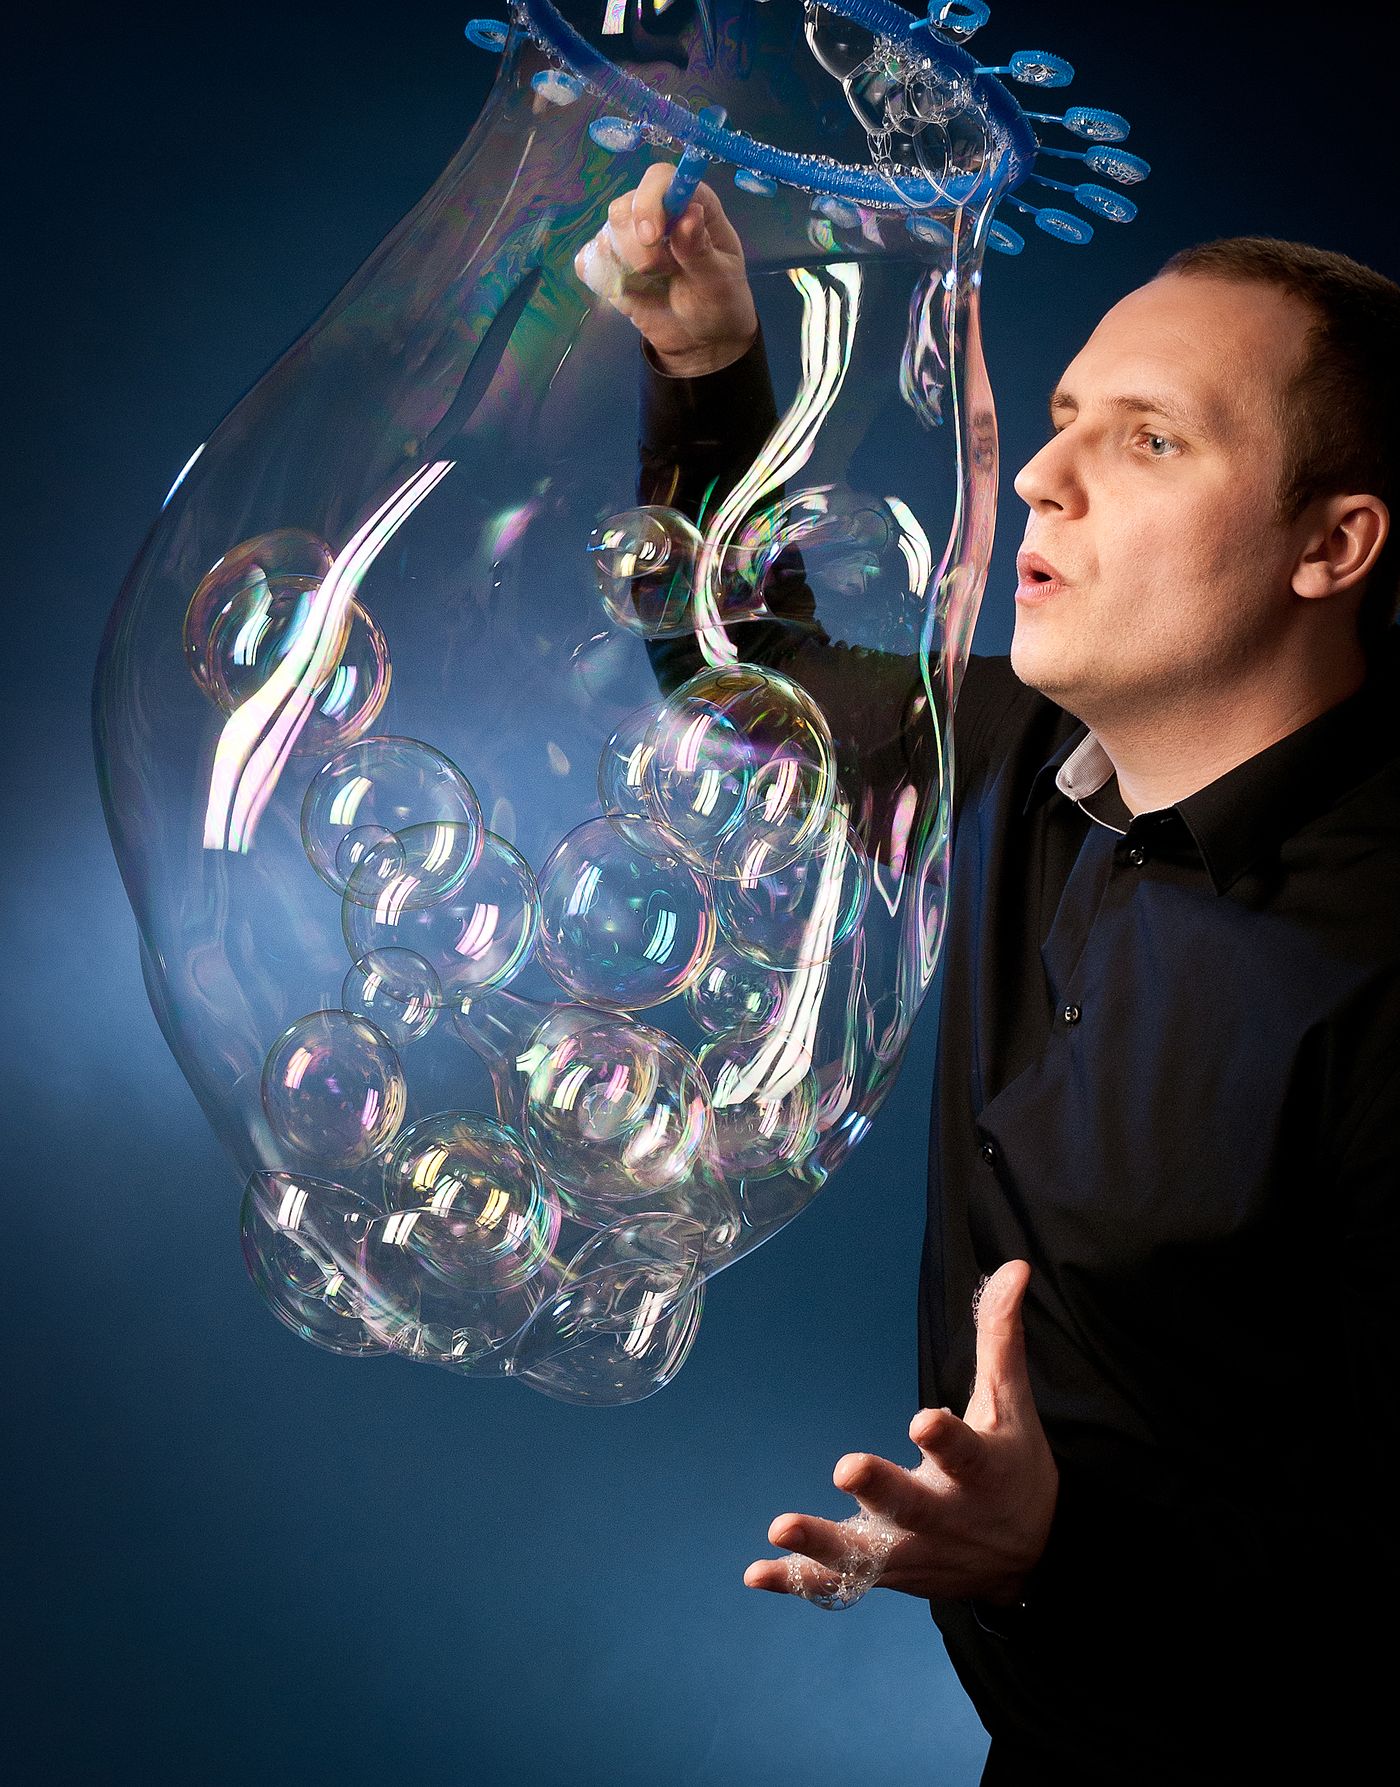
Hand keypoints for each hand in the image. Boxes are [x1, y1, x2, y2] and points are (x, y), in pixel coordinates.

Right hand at [572, 161, 758, 376]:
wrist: (701, 339)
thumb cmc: (718, 303)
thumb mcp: (719, 281)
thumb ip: (700, 250)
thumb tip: (689, 213)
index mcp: (689, 204)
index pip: (658, 179)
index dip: (649, 201)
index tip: (651, 237)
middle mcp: (656, 213)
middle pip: (623, 208)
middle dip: (636, 246)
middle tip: (662, 272)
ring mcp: (629, 238)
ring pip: (605, 235)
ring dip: (626, 266)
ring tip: (655, 282)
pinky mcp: (609, 264)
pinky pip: (588, 261)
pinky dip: (604, 278)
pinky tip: (630, 291)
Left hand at [743, 1261, 1058, 1605]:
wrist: (1030, 1559)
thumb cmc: (1015, 1467)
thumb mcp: (1012, 1404)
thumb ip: (1001, 1338)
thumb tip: (1013, 1266)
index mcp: (982, 1472)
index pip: (966, 1453)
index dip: (946, 1440)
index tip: (924, 1419)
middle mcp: (945, 1517)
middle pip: (910, 1506)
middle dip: (880, 1490)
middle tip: (846, 1467)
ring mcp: (912, 1551)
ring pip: (866, 1553)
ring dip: (822, 1544)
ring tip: (780, 1527)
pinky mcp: (885, 1574)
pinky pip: (839, 1585)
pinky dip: (799, 1582)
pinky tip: (755, 1573)